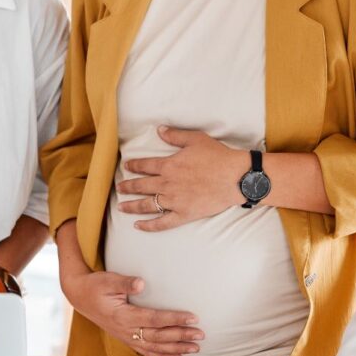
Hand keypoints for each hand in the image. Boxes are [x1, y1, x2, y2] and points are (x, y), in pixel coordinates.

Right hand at [61, 271, 202, 355]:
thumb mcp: (108, 280)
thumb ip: (125, 282)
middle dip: (180, 336)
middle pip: (158, 336)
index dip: (174, 319)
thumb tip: (141, 283)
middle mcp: (125, 330)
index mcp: (123, 316)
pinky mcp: (126, 338)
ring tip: (195, 349)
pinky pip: (146, 351)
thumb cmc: (95, 285)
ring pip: (154, 347)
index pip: (154, 319)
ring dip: (175, 349)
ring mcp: (125, 336)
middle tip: (201, 335)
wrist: (79, 296)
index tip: (193, 317)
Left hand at [116, 127, 244, 230]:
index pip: (145, 165)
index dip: (134, 165)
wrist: (236, 178)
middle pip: (141, 186)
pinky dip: (149, 225)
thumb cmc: (218, 157)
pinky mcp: (184, 214)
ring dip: (132, 206)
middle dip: (128, 186)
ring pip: (147, 205)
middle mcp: (167, 184)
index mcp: (169, 165)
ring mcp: (174, 201)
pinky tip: (138, 226)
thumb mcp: (196, 140)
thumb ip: (175, 136)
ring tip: (121, 207)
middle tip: (119, 188)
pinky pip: (162, 223)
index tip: (126, 166)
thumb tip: (159, 130)